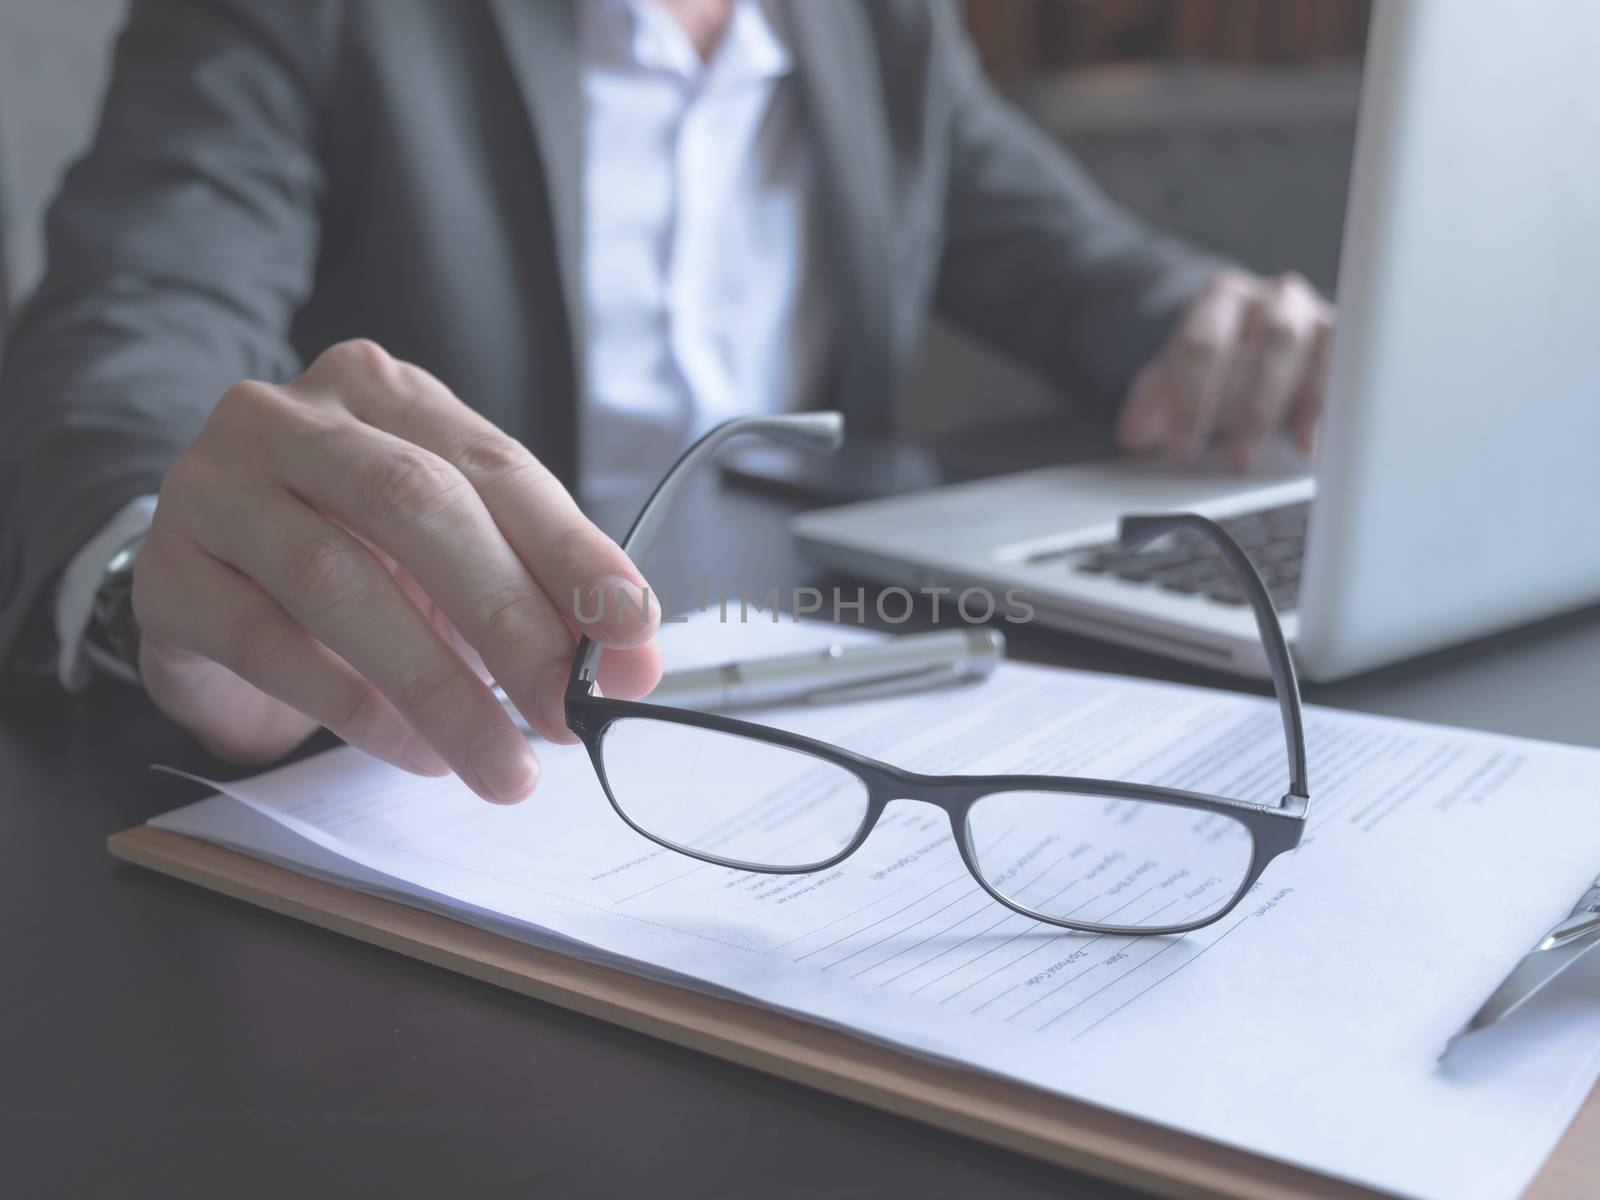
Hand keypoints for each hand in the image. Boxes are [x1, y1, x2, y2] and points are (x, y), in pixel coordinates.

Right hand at [132, 340, 661, 803]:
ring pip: (338, 579)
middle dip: (508, 619)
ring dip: (437, 686)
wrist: (209, 582)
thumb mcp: (456, 556)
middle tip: (565, 710)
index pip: (497, 466)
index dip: (572, 549)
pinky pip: (269, 644)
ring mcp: (214, 489)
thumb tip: (635, 664)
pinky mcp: (169, 577)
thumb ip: (544, 594)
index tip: (631, 629)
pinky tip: (415, 751)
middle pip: (416, 505)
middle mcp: (292, 420)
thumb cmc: (353, 556)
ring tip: (500, 763)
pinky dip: (355, 707)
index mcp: (385, 393)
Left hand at [1115, 270, 1332, 470]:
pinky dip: (1327, 409)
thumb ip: (1152, 401)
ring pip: (1311, 353)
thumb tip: (1132, 436)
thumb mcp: (1176, 374)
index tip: (1181, 450)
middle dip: (1253, 406)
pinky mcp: (1341, 341)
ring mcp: (1313, 315)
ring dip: (1296, 406)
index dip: (1191, 400)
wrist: (1256, 332)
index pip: (1204, 344)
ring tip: (1281, 456)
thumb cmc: (1217, 357)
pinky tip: (1309, 447)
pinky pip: (1343, 369)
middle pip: (1270, 342)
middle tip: (1237, 460)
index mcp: (1222, 298)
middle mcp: (1274, 297)